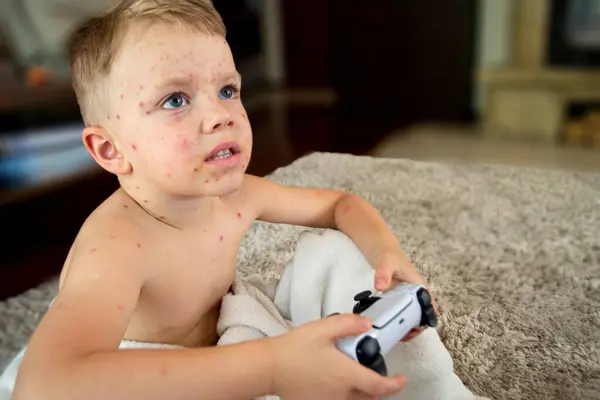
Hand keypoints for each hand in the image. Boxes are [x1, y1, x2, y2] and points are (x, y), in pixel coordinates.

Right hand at [267, 313, 405, 399]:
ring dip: (359, 391)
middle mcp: (341, 393)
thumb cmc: (294, 349)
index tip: (400, 379)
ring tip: (351, 374)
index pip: (380, 387)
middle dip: (376, 388)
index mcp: (347, 375)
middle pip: (369, 397)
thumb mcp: (323, 329)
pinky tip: (331, 380)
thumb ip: (348, 324)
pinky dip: (341, 394)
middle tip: (374, 373)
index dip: (395, 385)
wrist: (269, 366)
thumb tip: (367, 324)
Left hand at [373, 250, 437, 340]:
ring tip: (395, 335)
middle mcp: (416, 294)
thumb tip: (380, 287)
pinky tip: (387, 328)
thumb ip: (383, 273)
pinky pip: (400, 314)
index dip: (426, 321)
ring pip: (411, 317)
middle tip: (402, 336)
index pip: (430, 307)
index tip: (414, 330)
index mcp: (419, 286)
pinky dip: (396, 322)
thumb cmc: (389, 255)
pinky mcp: (397, 300)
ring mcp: (406, 298)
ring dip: (406, 327)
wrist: (381, 250)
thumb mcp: (386, 262)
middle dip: (415, 328)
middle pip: (421, 316)